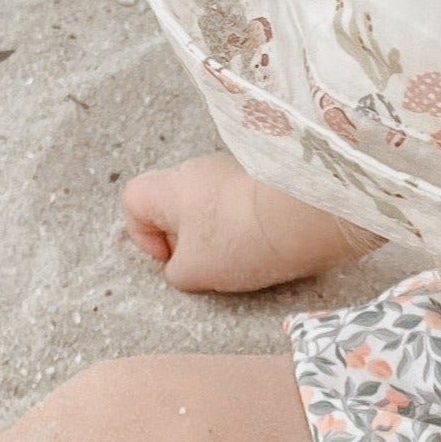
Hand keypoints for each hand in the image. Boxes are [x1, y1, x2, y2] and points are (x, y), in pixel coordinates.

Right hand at [121, 154, 379, 294]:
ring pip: (211, 206)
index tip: (169, 260)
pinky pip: (243, 205)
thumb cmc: (241, 238)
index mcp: (170, 187)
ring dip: (220, 234)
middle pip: (176, 205)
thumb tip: (182, 265)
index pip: (133, 200)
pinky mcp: (266, 178)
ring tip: (243, 258)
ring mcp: (234, 170)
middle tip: (207, 265)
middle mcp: (199, 170)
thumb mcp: (193, 271)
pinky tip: (266, 246)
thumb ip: (175, 271)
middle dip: (187, 239)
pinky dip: (248, 226)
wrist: (306, 211)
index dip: (142, 235)